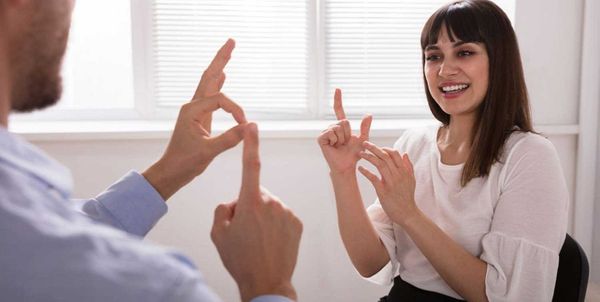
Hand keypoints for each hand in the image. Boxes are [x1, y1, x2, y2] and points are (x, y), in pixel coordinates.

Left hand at [143, 39, 246, 199]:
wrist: (171, 172)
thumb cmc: (184, 163)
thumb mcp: (208, 152)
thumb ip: (229, 139)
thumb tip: (249, 127)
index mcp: (192, 111)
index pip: (220, 100)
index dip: (236, 110)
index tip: (244, 125)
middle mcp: (192, 106)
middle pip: (210, 77)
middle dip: (220, 59)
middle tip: (231, 41)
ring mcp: (195, 111)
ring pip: (210, 84)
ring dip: (219, 67)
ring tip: (228, 52)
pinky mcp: (199, 118)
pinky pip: (211, 96)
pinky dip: (218, 84)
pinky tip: (223, 76)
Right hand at [211, 123, 302, 301]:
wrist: (267, 283)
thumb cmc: (240, 259)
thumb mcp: (218, 233)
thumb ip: (223, 209)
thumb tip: (234, 202)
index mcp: (250, 202)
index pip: (250, 165)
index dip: (252, 144)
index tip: (253, 126)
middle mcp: (271, 202)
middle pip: (255, 193)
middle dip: (248, 204)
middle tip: (245, 230)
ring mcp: (286, 212)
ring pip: (269, 205)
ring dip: (263, 216)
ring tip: (259, 239)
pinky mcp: (297, 222)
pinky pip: (282, 215)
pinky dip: (275, 224)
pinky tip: (271, 241)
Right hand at [317, 89, 372, 174]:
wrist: (347, 165)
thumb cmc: (354, 154)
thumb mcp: (363, 139)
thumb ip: (365, 127)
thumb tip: (369, 114)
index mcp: (341, 126)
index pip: (339, 110)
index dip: (338, 99)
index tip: (338, 89)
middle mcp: (332, 127)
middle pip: (344, 121)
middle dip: (348, 133)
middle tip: (345, 143)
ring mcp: (325, 132)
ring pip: (338, 127)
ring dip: (342, 138)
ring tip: (340, 145)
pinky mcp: (321, 138)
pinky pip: (331, 132)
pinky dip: (336, 140)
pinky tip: (334, 146)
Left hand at [358, 141, 418, 225]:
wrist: (407, 214)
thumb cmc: (407, 197)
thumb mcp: (411, 180)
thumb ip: (409, 167)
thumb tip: (405, 153)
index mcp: (404, 172)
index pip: (395, 154)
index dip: (385, 149)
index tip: (377, 148)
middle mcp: (398, 175)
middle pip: (385, 157)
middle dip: (374, 148)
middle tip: (364, 143)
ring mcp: (391, 183)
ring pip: (379, 165)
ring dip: (369, 157)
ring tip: (360, 153)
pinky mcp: (383, 191)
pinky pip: (373, 178)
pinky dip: (366, 172)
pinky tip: (360, 168)